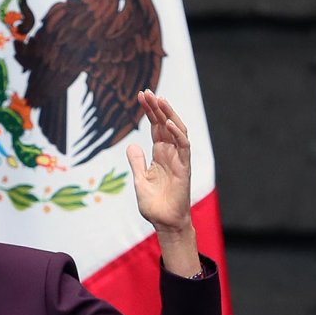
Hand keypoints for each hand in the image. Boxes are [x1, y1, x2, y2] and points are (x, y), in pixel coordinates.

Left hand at [126, 89, 192, 232]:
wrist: (164, 223)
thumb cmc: (154, 204)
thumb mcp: (140, 179)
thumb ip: (137, 161)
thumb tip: (131, 145)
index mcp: (159, 154)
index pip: (155, 127)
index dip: (149, 111)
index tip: (141, 96)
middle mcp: (170, 153)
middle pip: (165, 124)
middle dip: (156, 107)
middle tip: (146, 91)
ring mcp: (179, 159)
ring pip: (177, 130)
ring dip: (168, 114)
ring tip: (159, 99)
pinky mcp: (184, 168)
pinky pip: (184, 147)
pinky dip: (177, 134)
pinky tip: (168, 123)